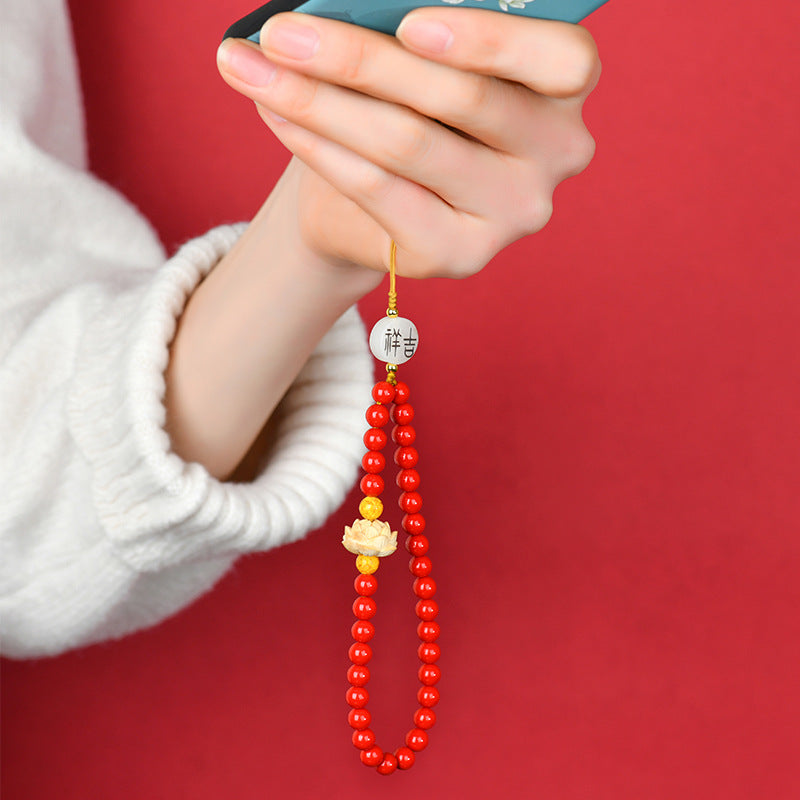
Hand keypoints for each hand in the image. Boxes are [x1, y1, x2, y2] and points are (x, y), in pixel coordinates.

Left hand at [217, 8, 599, 277]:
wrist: (377, 200)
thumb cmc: (408, 106)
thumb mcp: (422, 61)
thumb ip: (413, 35)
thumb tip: (340, 10)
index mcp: (564, 91)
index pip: (564, 60)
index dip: (490, 40)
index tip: (407, 21)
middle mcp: (554, 157)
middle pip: (463, 97)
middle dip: (359, 57)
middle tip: (281, 32)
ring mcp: (510, 215)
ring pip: (409, 142)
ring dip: (320, 100)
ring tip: (254, 67)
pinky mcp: (460, 254)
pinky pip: (379, 189)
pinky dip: (320, 145)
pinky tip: (275, 112)